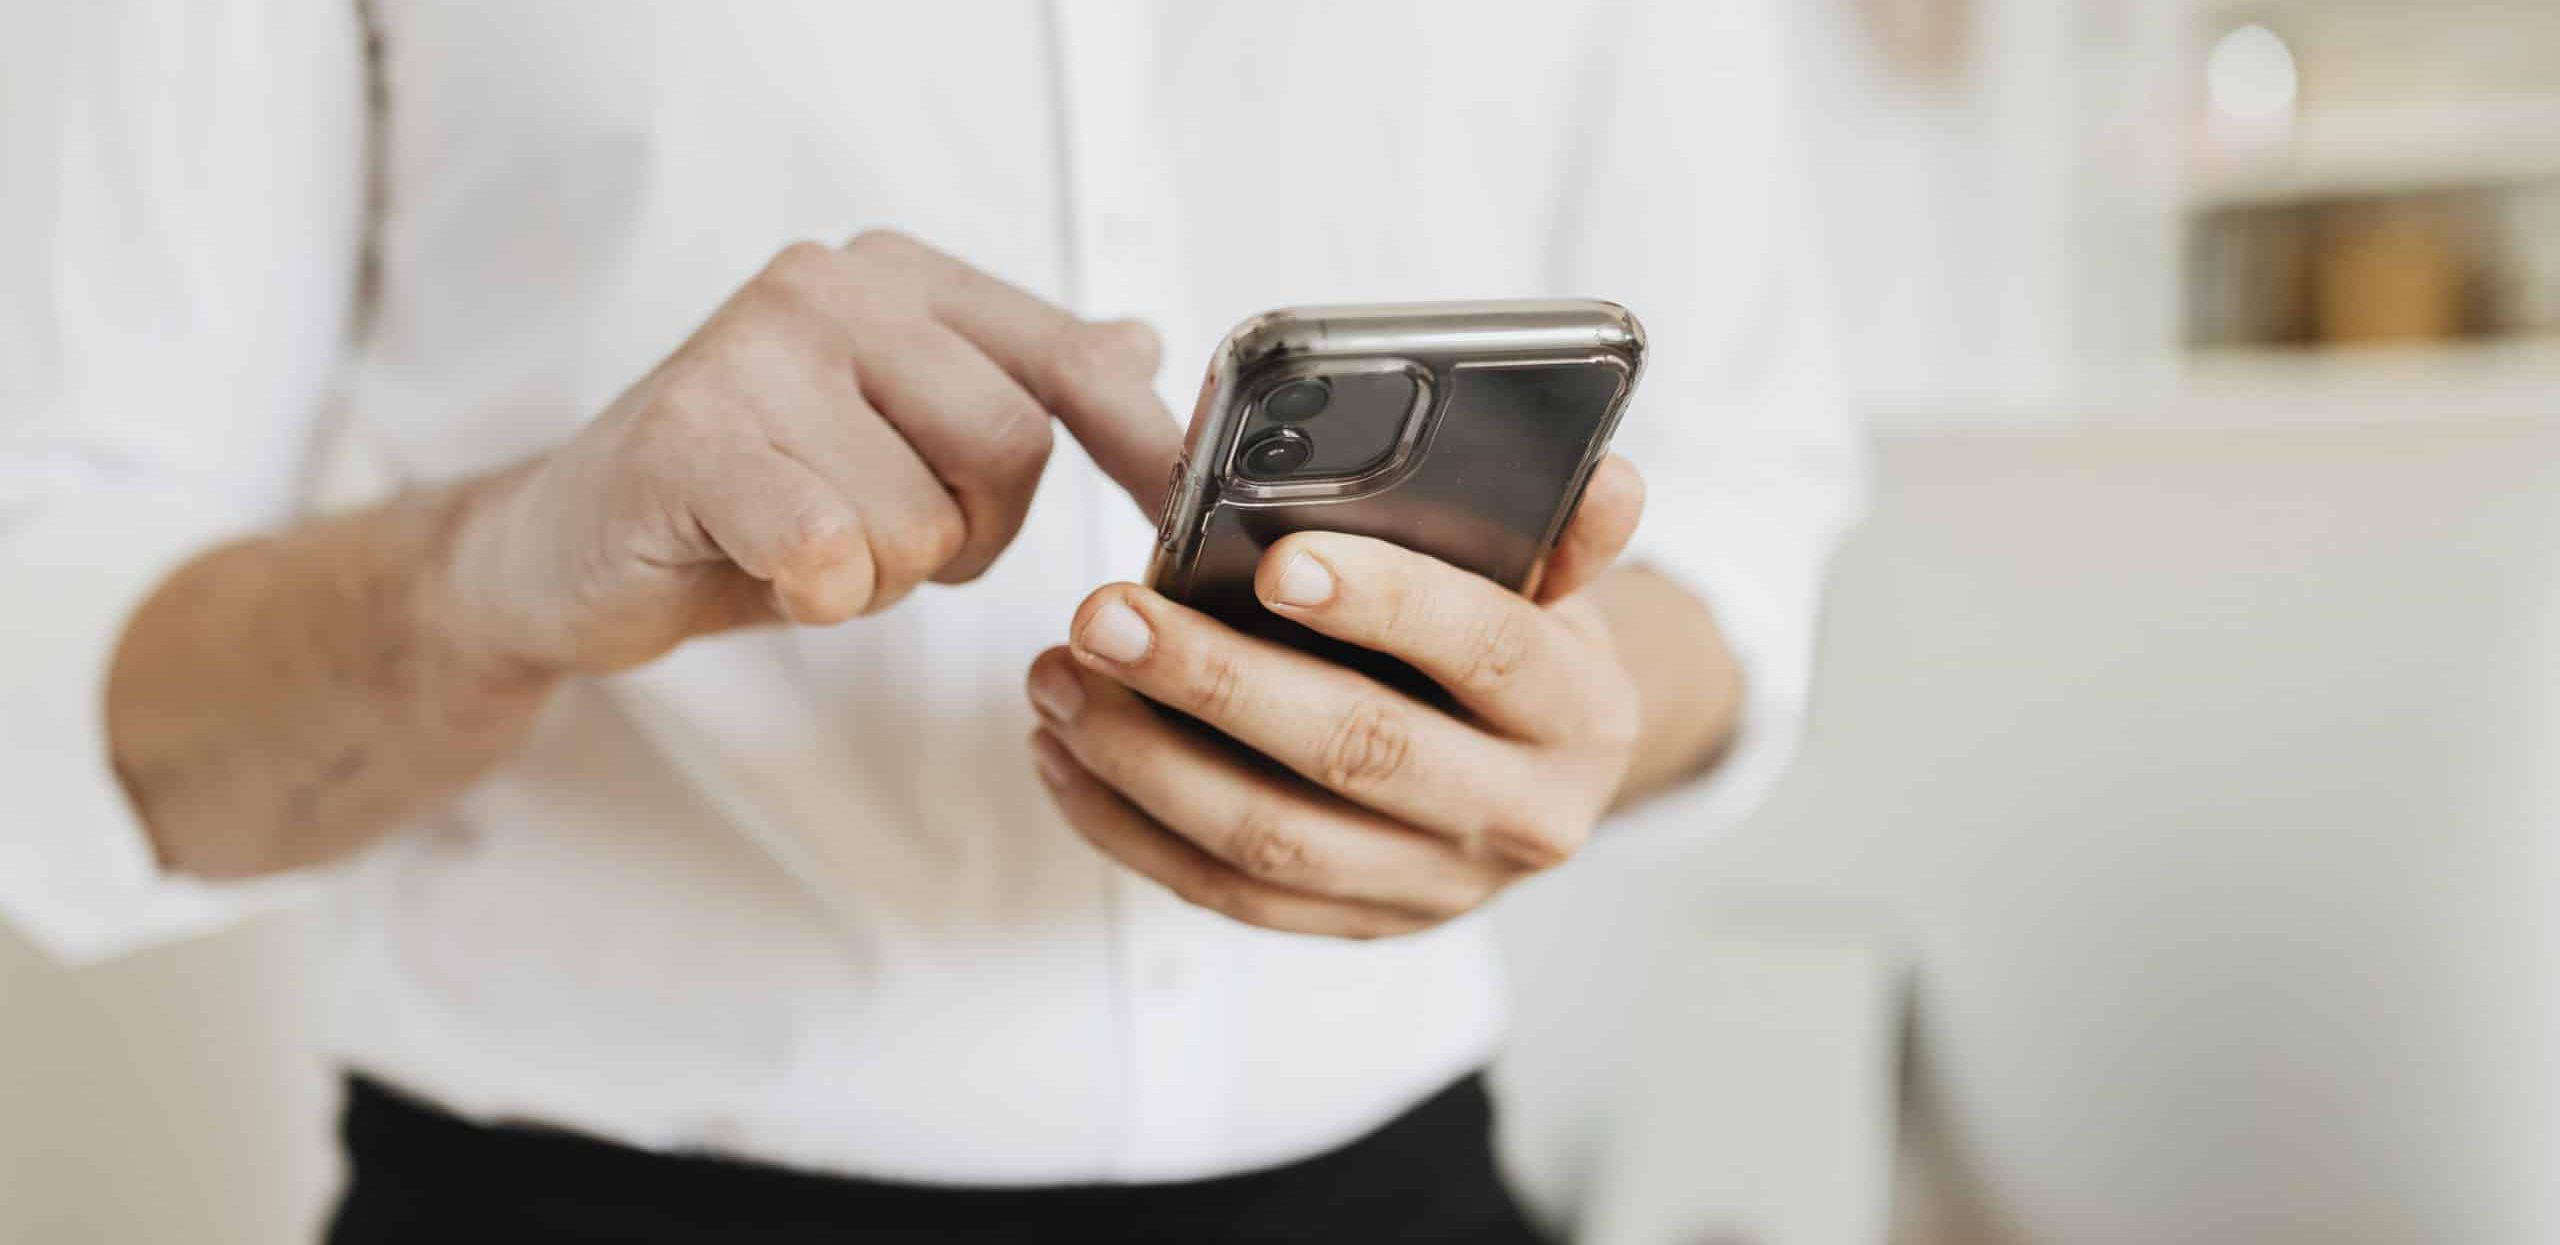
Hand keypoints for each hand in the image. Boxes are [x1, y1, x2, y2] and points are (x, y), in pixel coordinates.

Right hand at [440, 231, 1177, 675]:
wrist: (568, 549)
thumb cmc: (752, 496)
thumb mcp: (900, 432)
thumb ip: (1016, 385)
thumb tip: (1141, 343)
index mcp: (899, 278)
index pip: (1068, 359)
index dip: (1140, 446)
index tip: (1180, 518)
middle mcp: (832, 285)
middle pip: (1012, 446)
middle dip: (969, 534)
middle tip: (881, 539)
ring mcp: (754, 351)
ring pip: (925, 520)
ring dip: (882, 575)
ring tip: (807, 546)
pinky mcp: (690, 439)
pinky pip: (831, 553)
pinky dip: (817, 594)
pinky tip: (764, 570)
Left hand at [1024, 458, 1648, 937]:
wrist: (1542, 772)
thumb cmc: (1523, 645)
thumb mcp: (1559, 581)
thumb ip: (1561, 531)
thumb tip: (1602, 471)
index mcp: (1579, 713)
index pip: (1489, 650)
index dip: (1386, 603)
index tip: (1276, 559)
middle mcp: (1518, 816)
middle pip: (1358, 750)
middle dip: (1215, 680)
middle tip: (1106, 614)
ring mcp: (1433, 887)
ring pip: (1272, 839)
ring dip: (1144, 758)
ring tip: (1060, 676)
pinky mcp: (1355, 928)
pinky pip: (1225, 895)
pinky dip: (1129, 827)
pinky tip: (1064, 754)